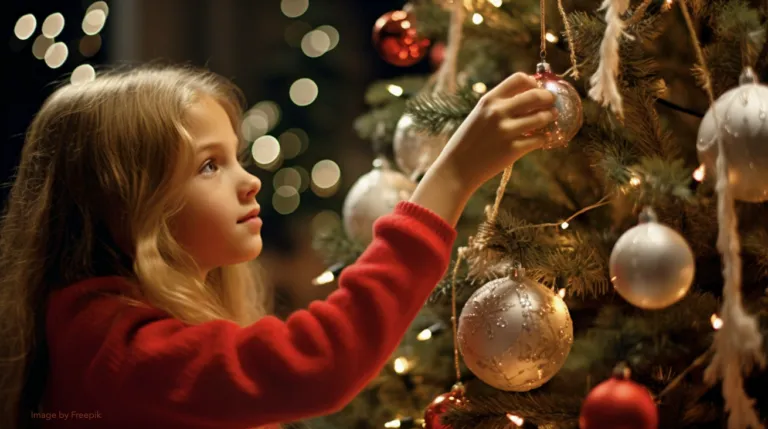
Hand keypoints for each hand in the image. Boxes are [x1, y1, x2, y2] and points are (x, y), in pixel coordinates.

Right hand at [410, 73, 556, 225]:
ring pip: (542, 117)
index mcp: (488, 100)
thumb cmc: (468, 141)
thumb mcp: (478, 115)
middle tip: (552, 102)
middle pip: (535, 95)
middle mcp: (498, 112)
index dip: (533, 82)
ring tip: (550, 118)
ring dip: (550, 116)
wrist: (457, 168)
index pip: (519, 79)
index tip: (537, 89)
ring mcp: (506, 131)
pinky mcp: (513, 150)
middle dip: (548, 97)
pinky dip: (544, 138)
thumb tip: (528, 96)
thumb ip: (499, 105)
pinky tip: (541, 138)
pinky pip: (539, 139)